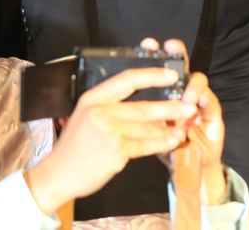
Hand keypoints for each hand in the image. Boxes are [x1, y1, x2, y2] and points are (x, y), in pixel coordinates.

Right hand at [25, 61, 196, 215]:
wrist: (59, 173)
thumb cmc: (75, 144)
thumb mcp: (85, 114)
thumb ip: (109, 104)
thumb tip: (142, 97)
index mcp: (93, 98)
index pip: (127, 79)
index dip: (152, 75)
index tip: (171, 74)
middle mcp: (101, 112)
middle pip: (143, 106)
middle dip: (170, 106)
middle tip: (189, 103)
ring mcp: (109, 133)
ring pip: (147, 127)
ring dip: (169, 127)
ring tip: (185, 125)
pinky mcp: (116, 153)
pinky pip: (145, 146)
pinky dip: (160, 143)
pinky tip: (172, 142)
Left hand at [143, 38, 228, 204]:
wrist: (187, 172)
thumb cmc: (163, 148)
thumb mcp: (144, 131)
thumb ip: (135, 114)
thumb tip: (111, 99)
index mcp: (164, 93)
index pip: (159, 68)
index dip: (154, 54)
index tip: (148, 44)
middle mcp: (182, 93)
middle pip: (181, 66)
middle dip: (177, 54)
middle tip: (172, 46)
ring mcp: (199, 102)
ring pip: (198, 80)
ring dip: (191, 84)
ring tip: (186, 95)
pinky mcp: (213, 114)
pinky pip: (211, 102)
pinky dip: (206, 99)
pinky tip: (199, 102)